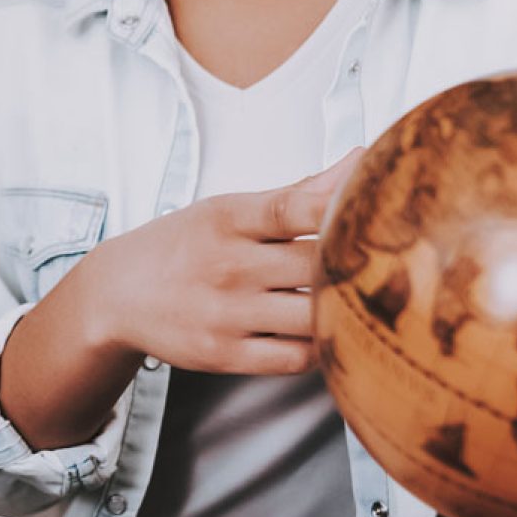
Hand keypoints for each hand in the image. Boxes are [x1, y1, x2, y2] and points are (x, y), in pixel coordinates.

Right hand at [0, 151, 362, 449]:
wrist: (115, 295)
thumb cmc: (181, 246)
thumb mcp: (226, 210)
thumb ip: (296, 193)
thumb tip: (360, 159)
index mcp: (228, 218)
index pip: (293, 207)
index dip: (342, 204)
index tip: (382, 203)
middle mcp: (228, 264)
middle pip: (317, 266)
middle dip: (362, 265)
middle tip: (402, 265)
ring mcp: (226, 313)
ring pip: (314, 316)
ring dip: (347, 310)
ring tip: (371, 303)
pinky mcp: (225, 354)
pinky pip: (295, 357)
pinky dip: (323, 347)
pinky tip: (330, 333)